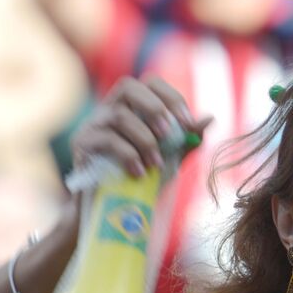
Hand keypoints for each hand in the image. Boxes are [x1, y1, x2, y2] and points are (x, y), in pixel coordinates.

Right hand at [70, 76, 211, 177]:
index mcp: (132, 106)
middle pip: (128, 86)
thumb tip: (210, 118)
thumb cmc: (143, 177)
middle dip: (154, 108)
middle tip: (169, 135)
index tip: (188, 124)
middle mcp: (110, 108)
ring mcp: (93, 124)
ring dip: (145, 139)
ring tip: (157, 164)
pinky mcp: (82, 144)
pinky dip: (129, 155)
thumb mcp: (170, 157)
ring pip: (119, 115)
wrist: (112, 209)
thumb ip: (187, 139)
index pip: (151, 83)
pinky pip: (106, 140)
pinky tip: (140, 173)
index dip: (172, 98)